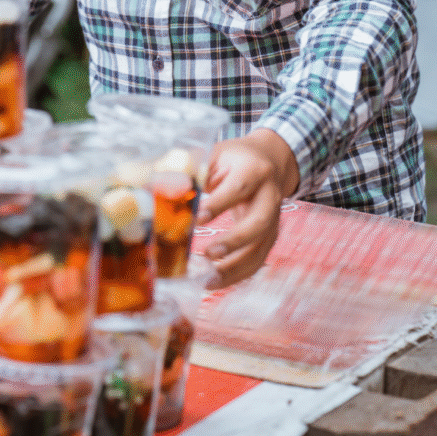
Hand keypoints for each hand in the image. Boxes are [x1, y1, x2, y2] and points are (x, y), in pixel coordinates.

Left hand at [199, 128, 299, 288]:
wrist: (272, 159)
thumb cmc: (236, 157)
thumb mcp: (217, 153)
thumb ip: (195, 169)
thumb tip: (162, 188)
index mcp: (254, 170)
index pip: (238, 188)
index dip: (219, 205)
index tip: (197, 218)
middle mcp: (270, 195)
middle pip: (259, 222)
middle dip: (234, 241)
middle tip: (208, 254)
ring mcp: (274, 218)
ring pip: (261, 248)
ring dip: (236, 267)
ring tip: (209, 280)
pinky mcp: (271, 235)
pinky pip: (259, 259)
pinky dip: (239, 274)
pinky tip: (217, 281)